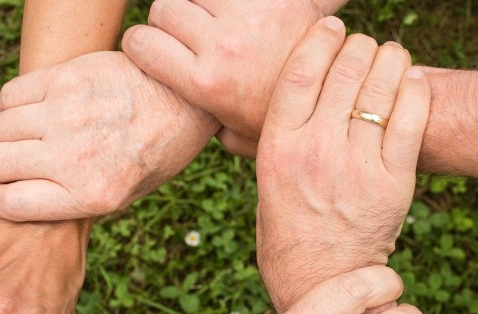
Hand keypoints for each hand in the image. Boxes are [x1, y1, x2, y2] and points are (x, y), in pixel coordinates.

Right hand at [0, 51, 219, 221]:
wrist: (185, 101)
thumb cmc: (155, 152)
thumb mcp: (126, 195)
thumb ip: (76, 202)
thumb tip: (24, 201)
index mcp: (90, 196)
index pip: (7, 203)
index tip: (1, 192)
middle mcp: (74, 158)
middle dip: (1, 167)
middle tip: (21, 161)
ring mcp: (67, 115)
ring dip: (8, 134)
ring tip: (32, 133)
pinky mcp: (66, 78)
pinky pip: (9, 95)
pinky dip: (13, 104)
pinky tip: (35, 108)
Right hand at [122, 0, 323, 156]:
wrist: (337, 96)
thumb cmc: (280, 121)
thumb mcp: (235, 136)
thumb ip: (201, 122)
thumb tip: (179, 117)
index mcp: (203, 83)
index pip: (140, 42)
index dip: (139, 44)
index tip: (150, 49)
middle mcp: (220, 46)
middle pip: (164, 8)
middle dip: (167, 21)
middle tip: (185, 37)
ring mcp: (247, 16)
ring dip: (195, 3)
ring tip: (211, 22)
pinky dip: (223, 0)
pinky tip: (234, 14)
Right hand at [255, 18, 430, 311]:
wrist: (319, 281)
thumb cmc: (285, 232)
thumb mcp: (263, 183)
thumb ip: (268, 141)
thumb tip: (267, 104)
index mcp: (277, 148)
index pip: (300, 71)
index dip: (320, 38)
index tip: (331, 27)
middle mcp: (315, 150)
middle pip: (345, 69)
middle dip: (358, 46)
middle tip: (362, 47)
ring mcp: (357, 165)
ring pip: (381, 85)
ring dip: (389, 60)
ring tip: (389, 58)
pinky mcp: (393, 181)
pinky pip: (412, 117)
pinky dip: (415, 89)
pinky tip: (410, 81)